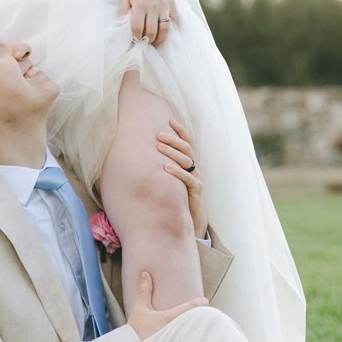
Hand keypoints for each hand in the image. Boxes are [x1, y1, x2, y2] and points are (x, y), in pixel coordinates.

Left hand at [121, 0, 176, 45]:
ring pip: (165, 30)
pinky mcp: (173, 6)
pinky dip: (172, 31)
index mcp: (140, 5)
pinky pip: (175, 22)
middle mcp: (153, 7)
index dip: (135, 37)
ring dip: (159, 39)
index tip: (134, 40)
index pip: (137, 28)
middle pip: (151, 32)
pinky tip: (166, 35)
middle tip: (143, 42)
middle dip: (147, 41)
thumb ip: (123, 11)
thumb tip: (119, 27)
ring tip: (154, 42)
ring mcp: (165, 7)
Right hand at [128, 270, 206, 340]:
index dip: (200, 303)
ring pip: (194, 334)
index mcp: (170, 318)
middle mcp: (176, 330)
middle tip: (205, 315)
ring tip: (200, 328)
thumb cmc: (136, 331)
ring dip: (197, 330)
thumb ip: (144, 291)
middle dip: (202, 318)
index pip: (191, 308)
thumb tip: (146, 274)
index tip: (205, 300)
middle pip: (197, 322)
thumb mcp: (139, 309)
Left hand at [157, 120, 205, 238]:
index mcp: (190, 163)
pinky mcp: (197, 190)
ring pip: (187, 160)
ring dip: (172, 152)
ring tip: (158, 146)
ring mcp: (197, 178)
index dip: (180, 131)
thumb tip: (144, 155)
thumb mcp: (171, 181)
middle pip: (187, 148)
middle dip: (172, 139)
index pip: (188, 142)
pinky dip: (177, 171)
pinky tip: (165, 167)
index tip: (169, 120)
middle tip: (158, 134)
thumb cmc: (177, 198)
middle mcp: (195, 168)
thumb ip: (164, 167)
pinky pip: (188, 178)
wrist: (191, 221)